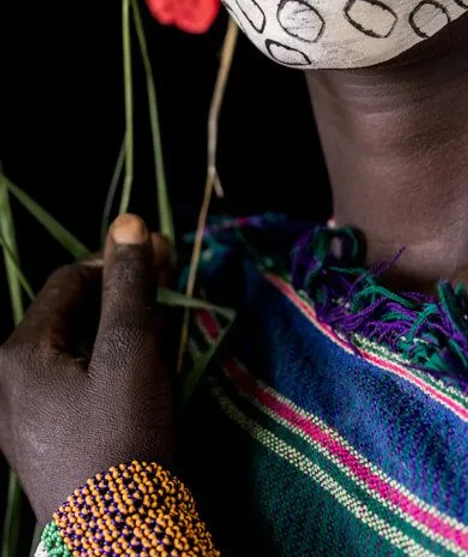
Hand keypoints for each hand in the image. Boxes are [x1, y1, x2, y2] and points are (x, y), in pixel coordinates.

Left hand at [0, 214, 175, 521]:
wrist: (118, 539)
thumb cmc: (122, 436)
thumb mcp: (130, 351)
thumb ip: (129, 284)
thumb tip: (128, 223)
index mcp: (21, 353)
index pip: (71, 279)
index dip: (119, 260)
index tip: (165, 256)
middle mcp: (12, 383)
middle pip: (72, 315)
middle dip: (124, 297)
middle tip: (171, 290)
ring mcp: (27, 420)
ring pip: (79, 352)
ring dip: (123, 334)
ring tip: (168, 334)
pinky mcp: (50, 447)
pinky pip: (80, 387)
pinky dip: (113, 370)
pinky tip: (149, 377)